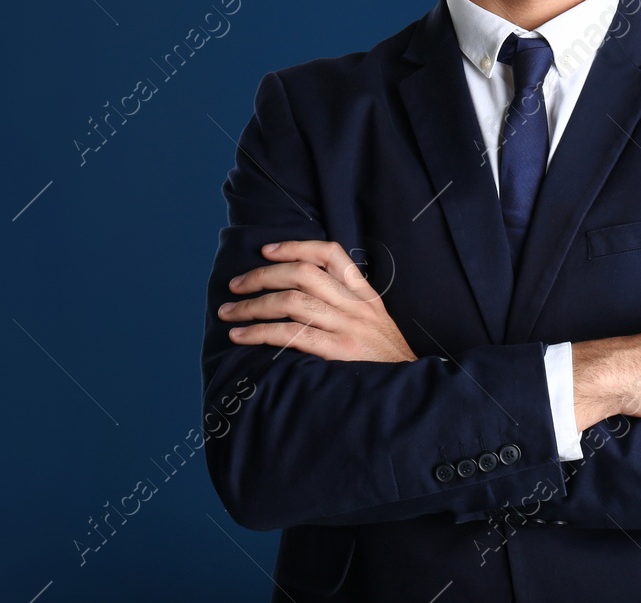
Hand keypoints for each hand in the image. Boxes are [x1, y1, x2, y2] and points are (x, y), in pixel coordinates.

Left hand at [219, 240, 415, 362]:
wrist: (411, 394)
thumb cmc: (386, 363)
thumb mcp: (376, 325)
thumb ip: (348, 308)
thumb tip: (302, 296)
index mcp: (365, 295)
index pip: (330, 254)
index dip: (295, 247)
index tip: (267, 251)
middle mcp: (357, 306)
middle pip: (302, 273)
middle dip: (262, 275)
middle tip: (236, 285)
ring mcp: (349, 328)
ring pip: (292, 301)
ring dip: (253, 305)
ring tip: (229, 312)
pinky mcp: (340, 352)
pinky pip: (292, 335)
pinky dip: (260, 332)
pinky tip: (241, 336)